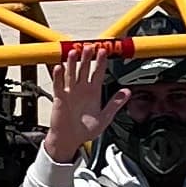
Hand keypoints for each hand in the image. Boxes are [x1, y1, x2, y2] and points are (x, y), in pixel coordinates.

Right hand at [42, 36, 128, 158]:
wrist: (69, 140)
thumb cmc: (85, 130)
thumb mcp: (105, 117)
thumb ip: (115, 104)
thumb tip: (127, 92)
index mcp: (93, 92)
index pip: (98, 73)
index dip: (101, 62)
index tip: (104, 51)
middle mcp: (82, 90)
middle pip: (84, 69)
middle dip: (87, 58)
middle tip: (89, 46)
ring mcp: (70, 92)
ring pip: (71, 74)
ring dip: (72, 63)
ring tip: (74, 52)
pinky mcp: (59, 98)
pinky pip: (58, 85)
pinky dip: (58, 76)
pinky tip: (59, 67)